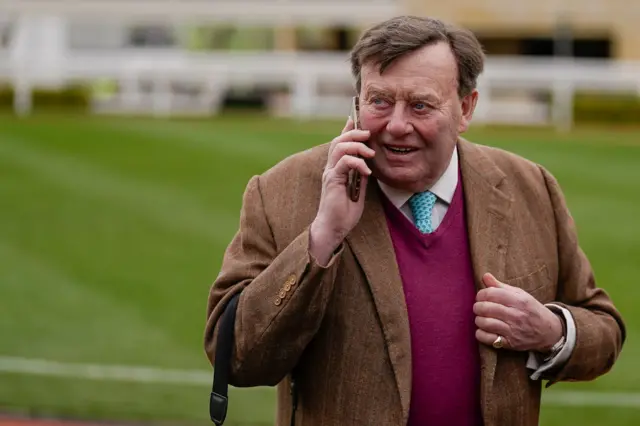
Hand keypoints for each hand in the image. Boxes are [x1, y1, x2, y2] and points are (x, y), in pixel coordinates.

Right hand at [309, 117, 374, 265]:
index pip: (339, 144)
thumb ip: (360, 177)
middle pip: (338, 140)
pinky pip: (344, 163)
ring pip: (339, 147)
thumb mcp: (357, 191)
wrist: (333, 229)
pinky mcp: (331, 180)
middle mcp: (330, 168)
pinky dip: (357, 162)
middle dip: (354, 133)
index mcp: (335, 169)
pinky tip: (366, 170)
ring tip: (370, 153)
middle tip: (368, 133)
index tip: (355, 119)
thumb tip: (367, 165)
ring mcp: (329, 173)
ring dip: (357, 146)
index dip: (346, 130)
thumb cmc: (343, 214)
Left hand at [474, 273, 563, 352]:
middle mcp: (516, 315)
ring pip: (485, 323)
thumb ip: (500, 286)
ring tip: (481, 318)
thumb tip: (485, 276)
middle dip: (477, 306)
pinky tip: (483, 329)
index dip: (481, 294)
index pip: (491, 294)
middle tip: (479, 307)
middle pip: (485, 308)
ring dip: (478, 319)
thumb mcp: (520, 295)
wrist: (549, 332)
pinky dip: (480, 333)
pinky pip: (487, 338)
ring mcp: (513, 330)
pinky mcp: (509, 343)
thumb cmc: (531, 310)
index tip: (481, 296)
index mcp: (518, 300)